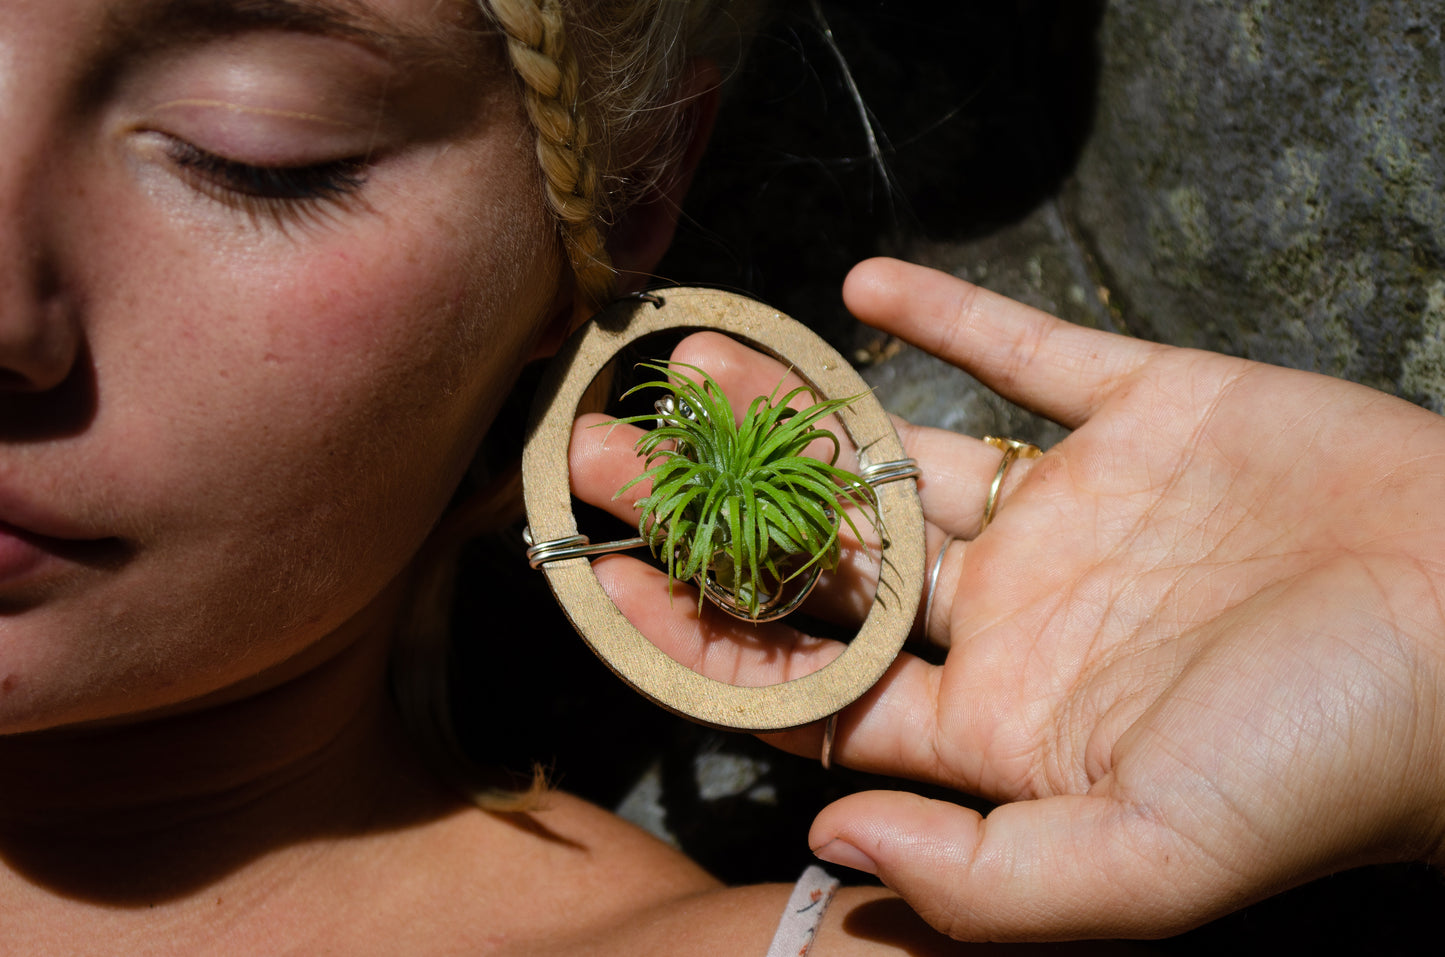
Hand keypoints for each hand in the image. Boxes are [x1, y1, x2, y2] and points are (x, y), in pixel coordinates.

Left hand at [568, 258, 1444, 940]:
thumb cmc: (1330, 763)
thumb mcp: (1150, 862)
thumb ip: (984, 878)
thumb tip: (828, 845)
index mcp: (996, 720)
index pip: (812, 681)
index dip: (703, 639)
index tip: (605, 583)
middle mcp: (1015, 613)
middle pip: (827, 557)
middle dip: (709, 511)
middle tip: (597, 453)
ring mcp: (1076, 509)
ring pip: (901, 448)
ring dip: (798, 403)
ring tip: (689, 360)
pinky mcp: (1145, 414)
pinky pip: (1028, 354)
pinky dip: (952, 318)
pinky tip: (863, 288)